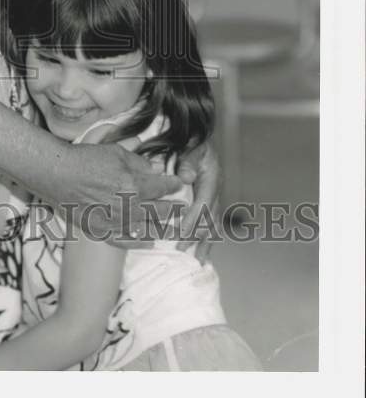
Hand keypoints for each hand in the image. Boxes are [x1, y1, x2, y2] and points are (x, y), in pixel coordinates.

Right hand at [44, 142, 186, 246]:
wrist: (57, 174)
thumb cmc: (85, 159)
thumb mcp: (115, 152)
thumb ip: (138, 163)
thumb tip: (155, 170)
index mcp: (134, 184)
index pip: (162, 187)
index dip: (173, 185)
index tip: (179, 185)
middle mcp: (129, 207)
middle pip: (159, 211)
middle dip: (174, 209)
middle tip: (183, 209)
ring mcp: (115, 222)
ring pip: (147, 229)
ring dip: (163, 229)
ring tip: (175, 230)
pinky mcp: (101, 231)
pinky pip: (125, 241)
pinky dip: (138, 243)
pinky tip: (148, 242)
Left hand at [175, 140, 222, 262]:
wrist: (201, 137)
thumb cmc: (192, 142)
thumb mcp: (190, 147)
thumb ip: (188, 161)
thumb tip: (186, 177)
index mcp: (212, 178)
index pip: (203, 204)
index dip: (192, 220)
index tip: (181, 233)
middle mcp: (217, 190)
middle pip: (209, 218)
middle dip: (196, 236)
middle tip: (181, 250)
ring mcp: (216, 196)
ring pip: (213, 224)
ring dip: (205, 242)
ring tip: (198, 260)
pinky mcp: (212, 201)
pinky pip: (212, 222)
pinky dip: (208, 238)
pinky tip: (202, 251)